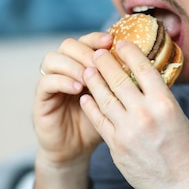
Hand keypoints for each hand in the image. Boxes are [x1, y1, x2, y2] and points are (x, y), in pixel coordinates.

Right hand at [35, 32, 112, 166]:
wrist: (77, 150)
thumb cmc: (100, 124)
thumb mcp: (115, 100)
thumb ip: (122, 82)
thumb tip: (147, 65)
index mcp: (81, 65)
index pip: (86, 41)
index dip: (97, 38)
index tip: (112, 42)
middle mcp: (63, 70)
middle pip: (67, 45)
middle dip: (85, 50)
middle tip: (100, 60)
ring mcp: (50, 82)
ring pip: (52, 59)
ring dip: (73, 64)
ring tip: (89, 75)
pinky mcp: (41, 99)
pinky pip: (46, 82)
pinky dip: (62, 81)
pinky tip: (79, 89)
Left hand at [80, 41, 188, 188]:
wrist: (182, 183)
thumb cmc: (183, 147)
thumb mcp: (177, 115)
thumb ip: (157, 97)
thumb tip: (140, 76)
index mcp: (164, 103)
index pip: (143, 68)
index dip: (129, 52)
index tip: (120, 43)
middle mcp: (145, 114)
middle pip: (118, 79)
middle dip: (104, 62)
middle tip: (97, 52)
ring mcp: (128, 131)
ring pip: (104, 98)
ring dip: (93, 81)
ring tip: (87, 70)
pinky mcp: (116, 146)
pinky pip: (99, 120)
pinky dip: (91, 106)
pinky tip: (86, 97)